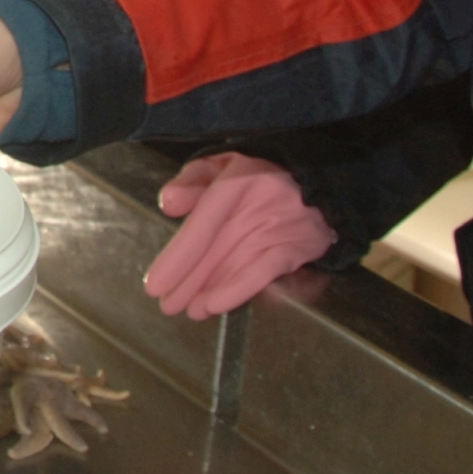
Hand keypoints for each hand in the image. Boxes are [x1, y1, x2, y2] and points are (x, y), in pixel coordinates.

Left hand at [143, 154, 334, 319]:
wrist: (316, 179)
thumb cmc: (258, 175)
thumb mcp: (222, 164)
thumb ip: (191, 180)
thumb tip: (169, 204)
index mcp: (237, 180)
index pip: (203, 223)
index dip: (178, 256)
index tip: (155, 284)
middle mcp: (259, 204)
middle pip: (216, 250)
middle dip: (188, 281)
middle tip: (166, 304)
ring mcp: (279, 228)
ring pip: (236, 265)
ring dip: (209, 291)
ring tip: (189, 309)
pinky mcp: (296, 247)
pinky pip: (264, 272)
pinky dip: (239, 290)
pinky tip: (216, 305)